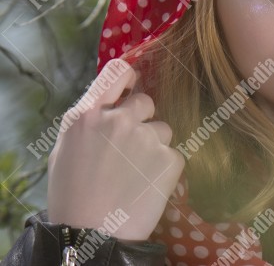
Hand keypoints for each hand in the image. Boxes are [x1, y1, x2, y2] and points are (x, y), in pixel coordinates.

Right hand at [47, 59, 184, 240]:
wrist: (91, 237)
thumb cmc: (72, 196)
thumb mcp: (65, 149)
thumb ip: (90, 119)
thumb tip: (113, 99)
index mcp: (87, 115)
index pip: (117, 71)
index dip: (129, 76)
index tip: (131, 86)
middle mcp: (119, 120)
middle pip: (145, 102)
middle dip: (140, 119)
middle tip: (128, 150)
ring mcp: (147, 138)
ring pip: (161, 129)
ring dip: (153, 144)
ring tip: (134, 174)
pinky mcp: (170, 158)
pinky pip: (172, 153)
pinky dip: (164, 167)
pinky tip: (146, 185)